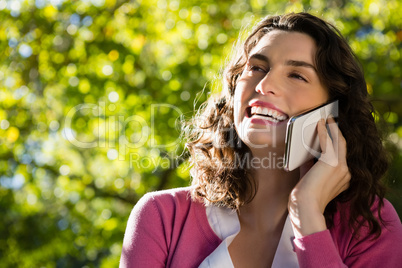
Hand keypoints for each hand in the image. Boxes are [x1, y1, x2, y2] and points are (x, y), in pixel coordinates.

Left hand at [288, 116, 350, 237]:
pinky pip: (330, 141)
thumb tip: (306, 152)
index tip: (330, 133)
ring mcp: (342, 167)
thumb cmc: (304, 196)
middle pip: (343, 146)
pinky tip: (321, 123)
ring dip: (333, 127)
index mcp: (343, 178)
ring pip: (340, 141)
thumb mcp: (311, 177)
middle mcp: (346, 172)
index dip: (336, 142)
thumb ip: (311, 165)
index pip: (341, 155)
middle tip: (331, 121)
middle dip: (337, 132)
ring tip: (327, 118)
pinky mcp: (333, 162)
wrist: (304, 205)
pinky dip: (325, 130)